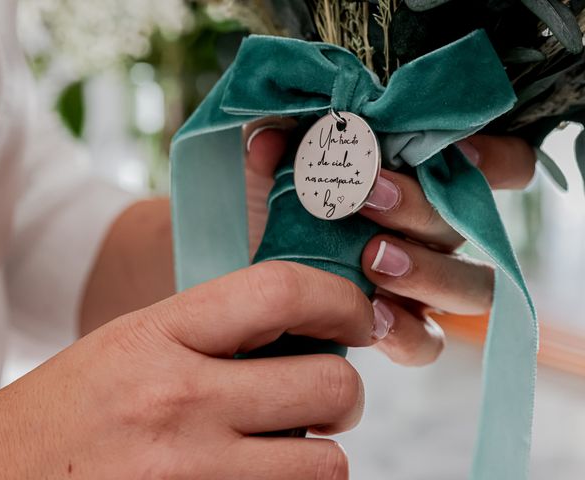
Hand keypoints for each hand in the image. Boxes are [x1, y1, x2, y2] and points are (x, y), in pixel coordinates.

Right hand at [0, 262, 374, 478]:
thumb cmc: (64, 414)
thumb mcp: (131, 346)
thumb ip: (212, 332)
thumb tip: (302, 330)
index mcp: (157, 337)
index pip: (280, 292)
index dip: (339, 298)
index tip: (356, 313)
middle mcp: (178, 403)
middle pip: (330, 385)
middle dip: (341, 389)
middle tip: (319, 391)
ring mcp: (192, 476)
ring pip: (327, 464)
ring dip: (318, 452)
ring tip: (280, 444)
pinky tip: (255, 475)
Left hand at [245, 123, 535, 365]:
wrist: (261, 271)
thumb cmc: (286, 205)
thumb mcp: (281, 164)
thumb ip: (283, 140)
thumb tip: (269, 140)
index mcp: (427, 181)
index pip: (504, 165)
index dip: (497, 158)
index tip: (456, 151)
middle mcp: (438, 232)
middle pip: (471, 224)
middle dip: (421, 209)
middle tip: (369, 198)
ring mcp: (427, 284)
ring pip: (473, 288)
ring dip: (427, 271)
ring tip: (372, 260)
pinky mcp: (403, 328)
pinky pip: (428, 343)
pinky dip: (407, 331)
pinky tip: (372, 314)